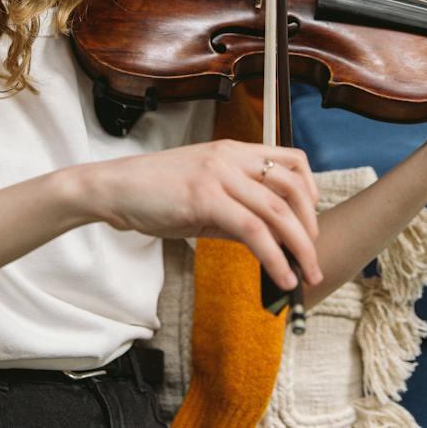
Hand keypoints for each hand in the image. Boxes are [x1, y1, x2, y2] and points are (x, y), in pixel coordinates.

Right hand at [80, 140, 322, 291]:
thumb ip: (236, 213)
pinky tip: (281, 276)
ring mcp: (218, 175)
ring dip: (300, 247)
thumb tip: (269, 241)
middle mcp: (230, 157)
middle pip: (292, 188)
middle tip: (312, 257)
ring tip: (307, 275)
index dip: (311, 192)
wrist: (114, 189)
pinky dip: (273, 257)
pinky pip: (252, 230)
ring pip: (277, 211)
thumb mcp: (203, 196)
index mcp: (233, 151)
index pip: (291, 161)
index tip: (311, 222)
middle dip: (310, 227)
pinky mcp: (204, 198)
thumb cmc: (154, 193)